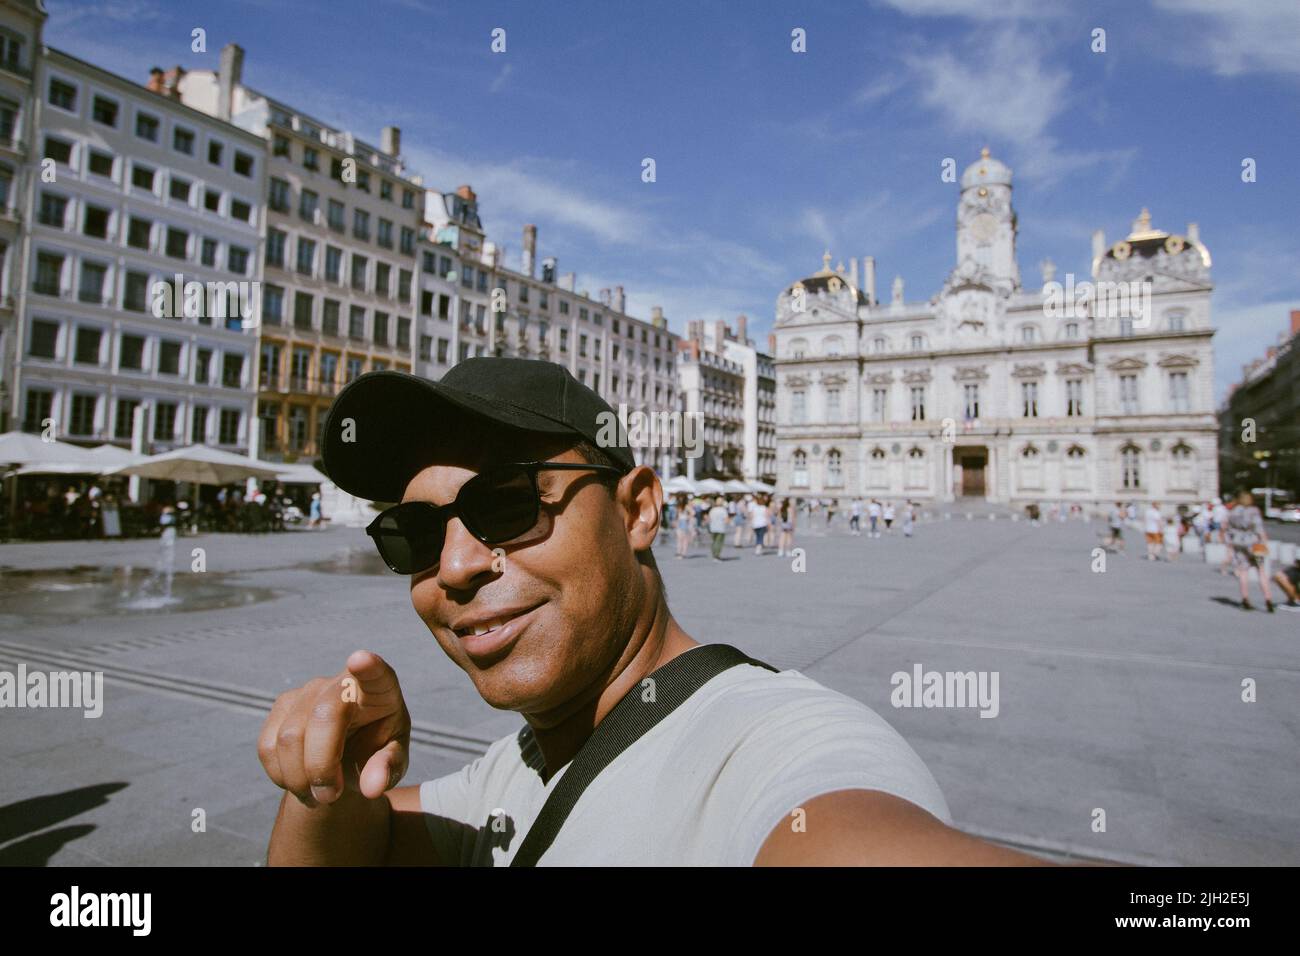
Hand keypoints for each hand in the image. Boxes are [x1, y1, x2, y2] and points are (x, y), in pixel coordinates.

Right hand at [258, 650, 410, 806]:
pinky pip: (267, 746)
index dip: (368, 666)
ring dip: (299, 779)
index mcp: (380, 689)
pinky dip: (280, 775)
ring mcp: (308, 691)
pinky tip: (300, 783)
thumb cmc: (377, 750)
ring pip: (289, 737)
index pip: (376, 672)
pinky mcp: (282, 706)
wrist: (349, 753)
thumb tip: (372, 787)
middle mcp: (341, 682)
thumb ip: (387, 769)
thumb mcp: (392, 761)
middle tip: (331, 797)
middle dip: (321, 766)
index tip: (360, 660)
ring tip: (318, 796)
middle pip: (322, 718)